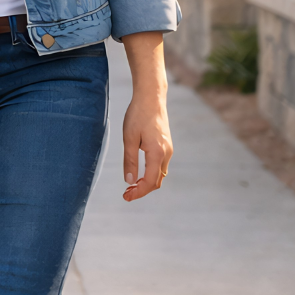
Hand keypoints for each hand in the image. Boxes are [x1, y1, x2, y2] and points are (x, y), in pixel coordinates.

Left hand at [119, 31, 171, 201]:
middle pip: (157, 181)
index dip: (138, 192)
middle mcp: (166, 153)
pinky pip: (160, 166)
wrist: (151, 98)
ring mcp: (168, 150)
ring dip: (147, 183)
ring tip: (130, 186)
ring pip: (159, 175)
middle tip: (126, 194)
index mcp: (157, 153)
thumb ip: (129, 161)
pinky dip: (151, 174)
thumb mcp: (129, 139)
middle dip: (142, 190)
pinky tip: (139, 174)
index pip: (150, 181)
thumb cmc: (137, 116)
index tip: (126, 197)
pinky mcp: (166, 146)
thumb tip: (129, 181)